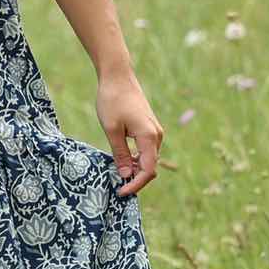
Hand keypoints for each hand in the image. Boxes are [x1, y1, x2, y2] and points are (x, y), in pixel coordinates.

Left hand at [95, 70, 163, 195]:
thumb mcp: (111, 130)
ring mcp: (154, 131)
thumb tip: (126, 176)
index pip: (148, 170)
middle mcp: (157, 136)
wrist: (118, 76)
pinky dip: (136, 159)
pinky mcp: (149, 128)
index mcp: (149, 137)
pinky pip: (146, 150)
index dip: (135, 185)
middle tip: (117, 188)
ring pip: (149, 159)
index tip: (120, 192)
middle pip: (150, 167)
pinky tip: (122, 162)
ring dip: (136, 170)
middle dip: (136, 180)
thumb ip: (120, 154)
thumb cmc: (112, 100)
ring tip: (117, 176)